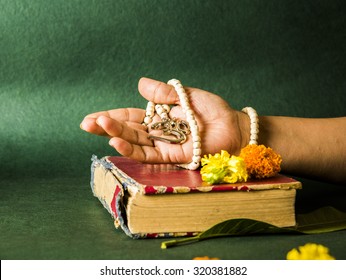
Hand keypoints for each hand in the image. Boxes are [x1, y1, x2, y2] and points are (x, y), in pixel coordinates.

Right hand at [80, 78, 248, 163]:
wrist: (234, 128)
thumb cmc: (214, 111)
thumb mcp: (187, 95)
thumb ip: (164, 93)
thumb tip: (139, 83)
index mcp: (160, 116)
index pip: (131, 117)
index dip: (112, 117)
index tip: (93, 117)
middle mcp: (158, 132)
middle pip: (128, 131)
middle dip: (107, 127)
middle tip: (86, 123)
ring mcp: (164, 145)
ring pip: (135, 142)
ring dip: (116, 136)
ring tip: (98, 128)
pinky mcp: (173, 157)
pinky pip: (150, 154)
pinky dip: (133, 149)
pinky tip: (117, 142)